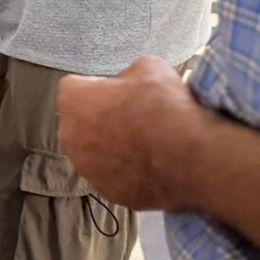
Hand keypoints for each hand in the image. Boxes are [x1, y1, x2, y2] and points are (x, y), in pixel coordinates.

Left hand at [57, 57, 207, 210]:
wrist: (189, 156)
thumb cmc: (165, 107)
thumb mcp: (149, 67)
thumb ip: (129, 74)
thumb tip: (132, 83)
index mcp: (73, 100)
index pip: (75, 87)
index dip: (99, 87)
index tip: (118, 91)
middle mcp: (70, 136)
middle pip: (82, 122)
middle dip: (102, 118)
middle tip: (133, 116)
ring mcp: (87, 168)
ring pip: (95, 152)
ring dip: (112, 147)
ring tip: (145, 142)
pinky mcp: (107, 191)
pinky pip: (113, 176)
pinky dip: (127, 171)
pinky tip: (151, 163)